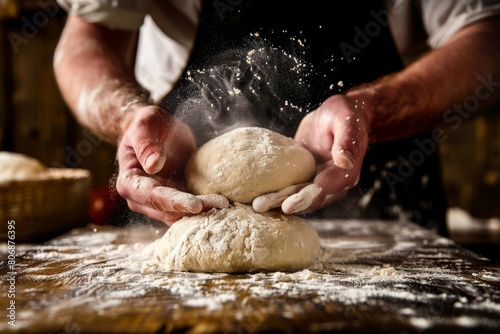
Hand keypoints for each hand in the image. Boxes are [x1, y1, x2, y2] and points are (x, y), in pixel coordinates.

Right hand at [116, 106, 228, 224]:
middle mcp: (139, 199)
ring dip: (202, 211)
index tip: (194, 204)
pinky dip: (203, 208)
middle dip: (194, 209)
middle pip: (167, 210)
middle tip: (220, 203)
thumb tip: (153, 165)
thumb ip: (146, 144)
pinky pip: (187, 210)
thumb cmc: (146, 125)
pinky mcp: (172, 201)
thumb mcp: (143, 125)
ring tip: (224, 203)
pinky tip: (221, 204)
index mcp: (129, 182)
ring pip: (179, 214)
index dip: (173, 201)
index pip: (151, 196)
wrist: (153, 130)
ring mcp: (156, 203)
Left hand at [253, 94, 370, 213]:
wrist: (339, 115)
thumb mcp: (345, 121)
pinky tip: (258, 195)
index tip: (288, 206)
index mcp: (346, 173)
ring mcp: (319, 182)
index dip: (305, 198)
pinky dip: (277, 193)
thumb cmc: (344, 114)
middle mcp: (334, 184)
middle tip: (260, 205)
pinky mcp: (307, 177)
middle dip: (283, 202)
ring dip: (277, 201)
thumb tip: (345, 162)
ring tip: (256, 204)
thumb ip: (346, 141)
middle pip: (307, 198)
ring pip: (297, 196)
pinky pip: (292, 187)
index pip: (324, 189)